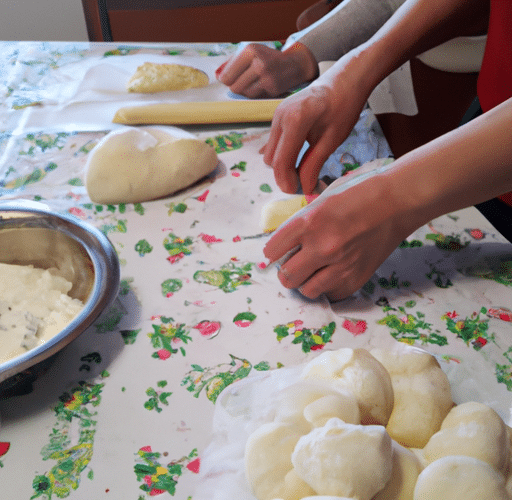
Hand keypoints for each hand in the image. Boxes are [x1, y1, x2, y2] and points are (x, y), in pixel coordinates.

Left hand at [216, 42, 317, 98]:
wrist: (294, 64)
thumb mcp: (252, 52)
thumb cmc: (268, 58)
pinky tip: (259, 86)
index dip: (225, 79)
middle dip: (234, 86)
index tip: (226, 80)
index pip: (227, 74)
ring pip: (244, 93)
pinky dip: (254, 93)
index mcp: (250, 51)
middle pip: (234, 86)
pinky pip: (255, 96)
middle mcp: (258, 63)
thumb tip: (218, 76)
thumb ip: (234, 62)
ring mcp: (266, 77)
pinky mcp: (272, 89)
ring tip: (250, 83)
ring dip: (244, 90)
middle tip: (238, 82)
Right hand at [263, 59, 368, 194]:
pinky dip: (283, 155)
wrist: (344, 80)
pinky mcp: (278, 117)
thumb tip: (305, 188)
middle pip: (272, 160)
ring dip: (283, 166)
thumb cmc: (344, 106)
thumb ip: (314, 164)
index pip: (281, 162)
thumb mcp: (332, 139)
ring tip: (304, 170)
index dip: (288, 182)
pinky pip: (274, 144)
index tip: (301, 191)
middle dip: (285, 175)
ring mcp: (276, 115)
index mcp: (295, 121)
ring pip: (270, 153)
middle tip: (306, 182)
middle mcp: (280, 117)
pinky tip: (299, 159)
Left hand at [263, 173, 409, 301]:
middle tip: (293, 265)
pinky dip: (328, 287)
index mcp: (309, 223)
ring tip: (313, 272)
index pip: (273, 250)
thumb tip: (284, 242)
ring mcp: (340, 266)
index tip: (278, 252)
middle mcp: (322, 247)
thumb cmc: (358, 195)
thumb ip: (301, 222)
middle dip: (286, 271)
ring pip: (306, 290)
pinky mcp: (357, 278)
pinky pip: (330, 294)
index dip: (273, 252)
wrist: (396, 202)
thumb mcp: (321, 200)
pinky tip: (332, 274)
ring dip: (306, 282)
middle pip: (286, 277)